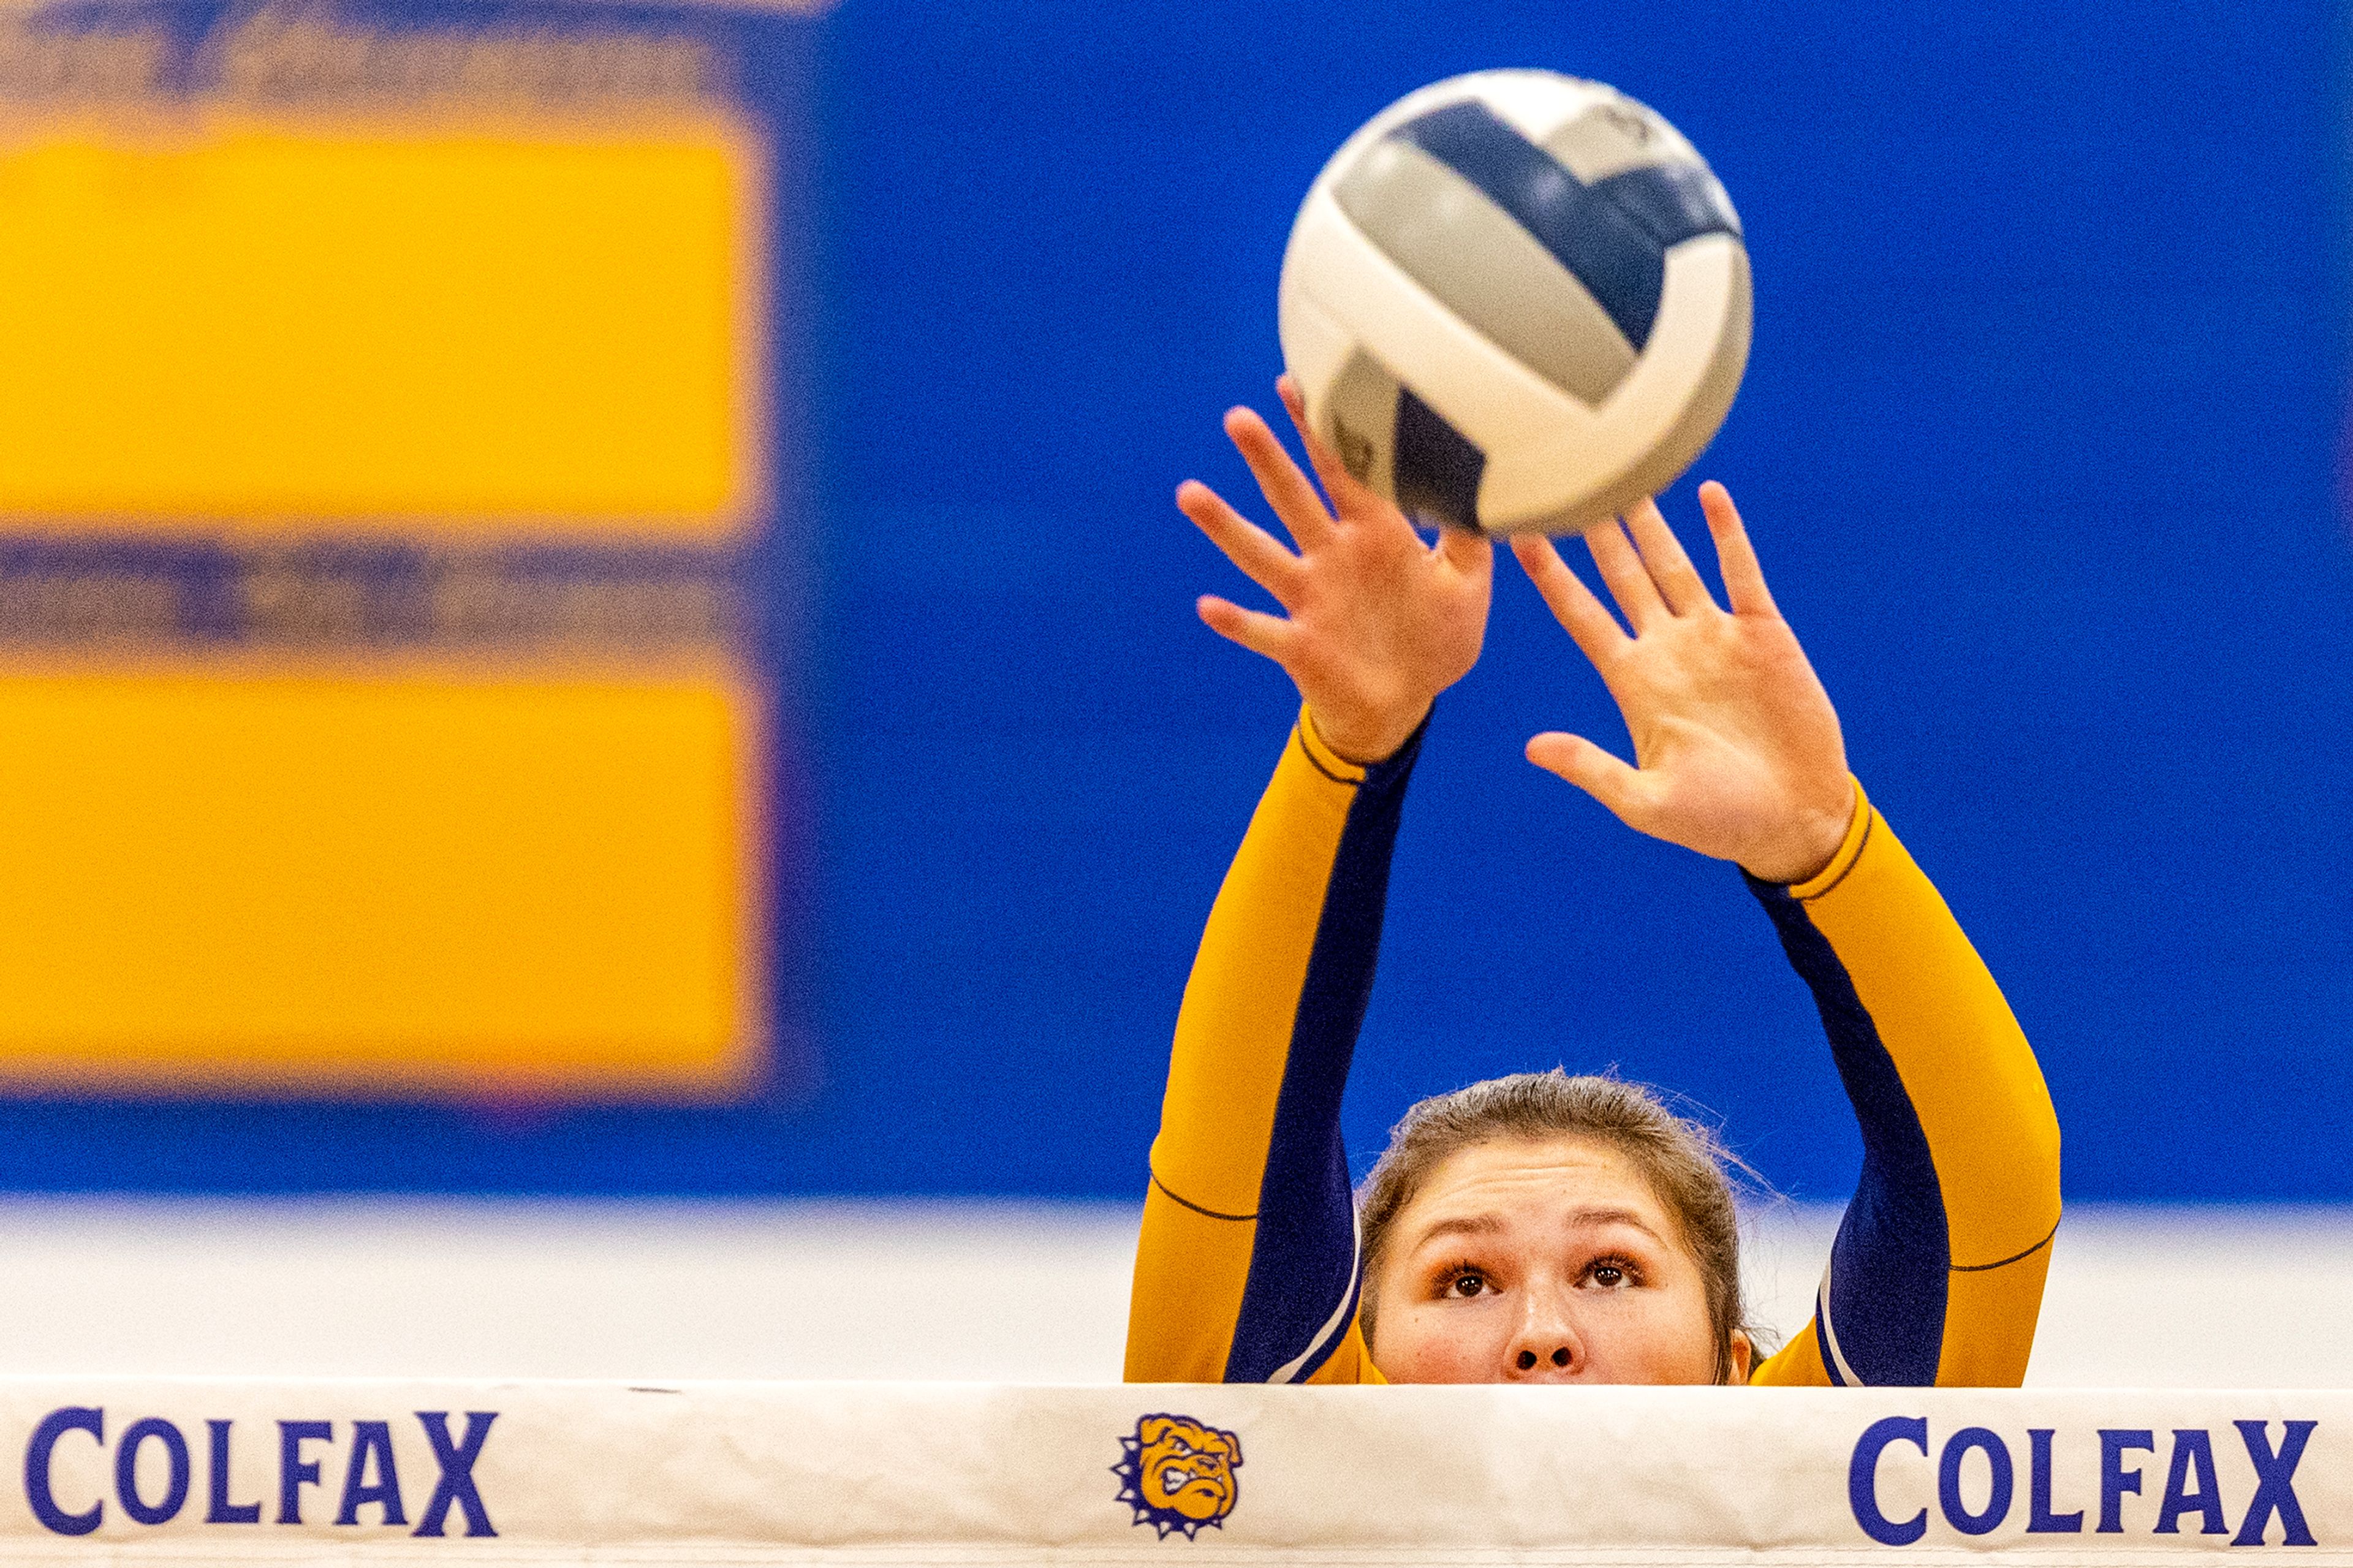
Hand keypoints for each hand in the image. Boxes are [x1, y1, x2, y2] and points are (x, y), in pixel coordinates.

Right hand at [1179, 377, 1491, 763]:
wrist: (1406, 704)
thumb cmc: (1436, 640)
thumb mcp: (1468, 584)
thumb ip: (1470, 534)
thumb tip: (1486, 481)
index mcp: (1375, 535)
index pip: (1346, 471)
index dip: (1322, 432)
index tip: (1298, 385)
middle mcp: (1333, 558)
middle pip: (1294, 498)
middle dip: (1268, 459)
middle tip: (1238, 419)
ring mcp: (1310, 599)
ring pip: (1262, 555)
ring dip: (1227, 527)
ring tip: (1190, 494)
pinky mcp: (1299, 644)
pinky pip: (1263, 631)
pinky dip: (1237, 622)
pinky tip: (1209, 606)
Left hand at [1511, 483, 1854, 883]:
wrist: (1793, 819)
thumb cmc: (1717, 822)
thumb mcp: (1646, 802)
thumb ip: (1591, 769)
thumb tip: (1534, 749)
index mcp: (1632, 682)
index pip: (1580, 616)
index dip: (1551, 577)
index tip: (1518, 536)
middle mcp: (1667, 649)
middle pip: (1620, 576)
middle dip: (1593, 530)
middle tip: (1563, 477)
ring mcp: (1714, 637)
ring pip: (1674, 564)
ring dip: (1652, 521)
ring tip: (1626, 469)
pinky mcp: (1763, 634)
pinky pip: (1741, 573)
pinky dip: (1727, 534)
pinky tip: (1710, 495)